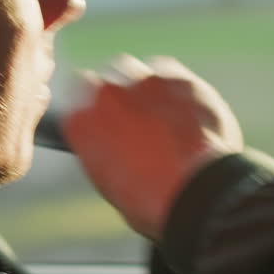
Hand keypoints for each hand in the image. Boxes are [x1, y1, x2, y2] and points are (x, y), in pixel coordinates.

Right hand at [62, 54, 243, 238]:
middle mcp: (106, 96)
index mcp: (81, 123)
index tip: (105, 117)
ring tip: (163, 116)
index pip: (77, 94)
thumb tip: (112, 141)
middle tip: (138, 121)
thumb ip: (103, 148)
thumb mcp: (110, 181)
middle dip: (120, 96)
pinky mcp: (178, 78)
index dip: (95, 107)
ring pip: (137, 72)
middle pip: (107, 81)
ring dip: (145, 88)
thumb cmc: (151, 201)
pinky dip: (174, 88)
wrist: (196, 193)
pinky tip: (185, 112)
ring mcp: (142, 82)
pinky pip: (169, 73)